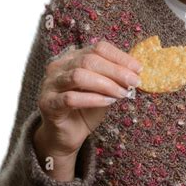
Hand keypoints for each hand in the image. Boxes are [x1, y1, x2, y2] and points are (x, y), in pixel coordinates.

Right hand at [36, 40, 142, 157]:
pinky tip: (107, 102)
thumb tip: (135, 72)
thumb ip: (115, 79)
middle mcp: (59, 67)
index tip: (138, 69)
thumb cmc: (85, 110)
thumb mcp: (104, 91)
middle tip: (134, 82)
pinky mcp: (47, 104)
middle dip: (116, 71)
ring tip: (122, 93)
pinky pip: (70, 98)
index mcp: (73, 58)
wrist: (66, 136)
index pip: (98, 49)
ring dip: (105, 84)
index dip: (120, 57)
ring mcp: (50, 84)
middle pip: (89, 60)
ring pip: (79, 76)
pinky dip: (92, 99)